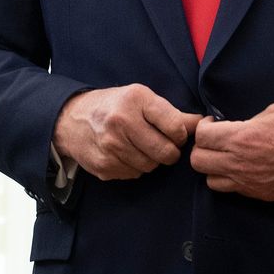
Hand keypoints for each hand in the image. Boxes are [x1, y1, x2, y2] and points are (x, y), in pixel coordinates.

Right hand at [53, 85, 201, 180]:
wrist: (71, 120)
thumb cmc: (113, 106)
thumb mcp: (141, 98)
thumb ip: (172, 113)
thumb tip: (203, 123)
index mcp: (135, 100)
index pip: (176, 127)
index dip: (180, 134)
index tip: (174, 133)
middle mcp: (121, 122)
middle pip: (166, 152)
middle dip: (169, 151)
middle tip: (161, 144)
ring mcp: (110, 147)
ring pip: (151, 166)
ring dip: (151, 160)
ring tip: (139, 146)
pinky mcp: (104, 166)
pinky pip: (134, 174)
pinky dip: (134, 167)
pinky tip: (125, 153)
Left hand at [190, 103, 273, 200]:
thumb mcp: (271, 112)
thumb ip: (244, 123)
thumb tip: (231, 128)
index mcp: (241, 138)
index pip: (201, 137)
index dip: (204, 127)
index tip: (212, 123)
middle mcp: (240, 164)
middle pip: (198, 162)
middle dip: (202, 148)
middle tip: (215, 140)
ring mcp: (250, 183)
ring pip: (210, 181)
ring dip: (214, 167)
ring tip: (227, 156)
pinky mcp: (260, 194)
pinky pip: (233, 190)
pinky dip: (231, 179)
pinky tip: (244, 166)